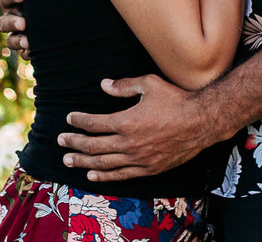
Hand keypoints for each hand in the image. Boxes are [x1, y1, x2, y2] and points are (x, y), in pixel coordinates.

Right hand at [0, 0, 28, 57]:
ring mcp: (22, 30)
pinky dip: (28, 53)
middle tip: (23, 23)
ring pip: (12, 41)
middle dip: (12, 23)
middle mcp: (14, 15)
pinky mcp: (33, 42)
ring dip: (18, 41)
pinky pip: (25, 53)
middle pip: (3, 23)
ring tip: (28, 42)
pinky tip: (36, 51)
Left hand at [58, 75, 218, 181]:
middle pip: (93, 145)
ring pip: (103, 164)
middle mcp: (129, 143)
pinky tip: (91, 176)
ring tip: (67, 160)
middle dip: (74, 142)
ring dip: (83, 162)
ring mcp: (138, 159)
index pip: (94, 123)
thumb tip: (104, 85)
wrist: (201, 122)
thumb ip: (124, 86)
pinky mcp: (148, 169)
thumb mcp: (149, 84)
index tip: (69, 118)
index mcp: (126, 121)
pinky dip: (104, 177)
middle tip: (60, 140)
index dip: (79, 121)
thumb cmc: (176, 100)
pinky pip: (121, 175)